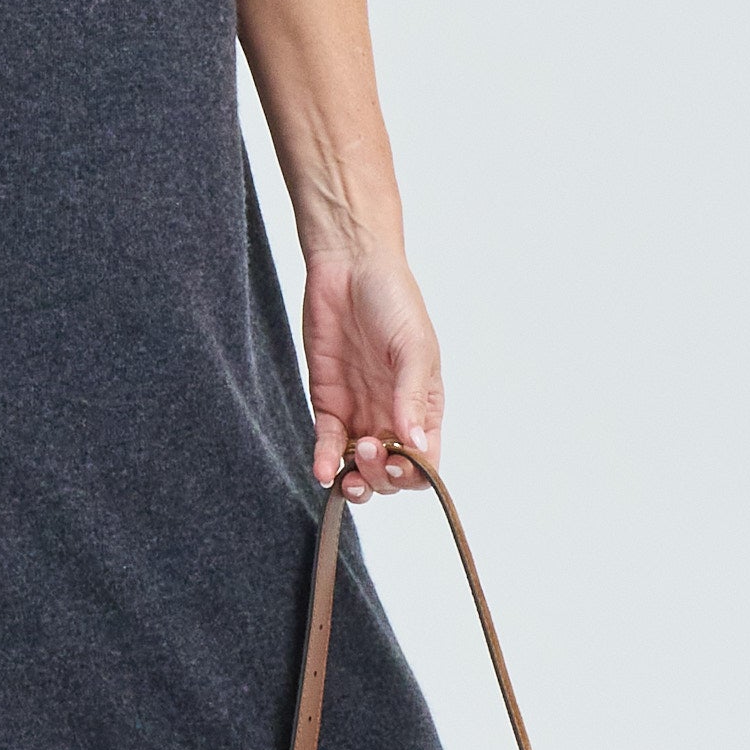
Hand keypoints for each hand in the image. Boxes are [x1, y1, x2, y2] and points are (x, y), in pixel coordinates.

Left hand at [300, 252, 440, 500]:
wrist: (348, 267)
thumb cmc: (394, 300)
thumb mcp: (413, 347)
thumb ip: (412, 397)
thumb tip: (417, 445)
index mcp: (424, 407)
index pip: (426, 462)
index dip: (414, 473)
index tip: (397, 459)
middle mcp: (393, 417)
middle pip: (391, 473)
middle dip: (382, 477)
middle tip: (368, 450)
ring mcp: (359, 413)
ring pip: (359, 468)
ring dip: (356, 481)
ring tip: (347, 472)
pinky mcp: (327, 404)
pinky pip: (327, 445)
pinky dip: (325, 462)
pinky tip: (323, 469)